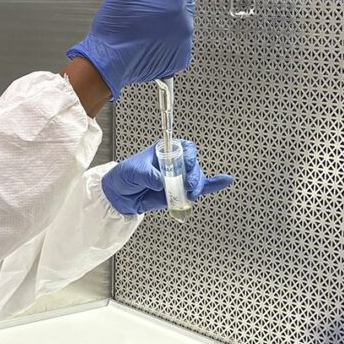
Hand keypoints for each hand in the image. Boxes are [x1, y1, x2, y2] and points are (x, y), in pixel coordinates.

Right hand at [67, 0, 194, 100]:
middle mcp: (184, 29)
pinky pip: (178, 42)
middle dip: (168, 2)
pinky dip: (167, 39)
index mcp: (176, 9)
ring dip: (168, 21)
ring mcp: (182, 47)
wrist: (106, 63)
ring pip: (181, 23)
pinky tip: (148, 39)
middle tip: (144, 8)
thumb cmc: (114, 32)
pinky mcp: (177, 61)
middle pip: (185, 3)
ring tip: (144, 25)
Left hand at [102, 140, 232, 215]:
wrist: (119, 195)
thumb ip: (149, 175)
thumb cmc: (125, 176)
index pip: (184, 148)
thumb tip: (162, 183)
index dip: (189, 156)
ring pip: (196, 179)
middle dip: (194, 175)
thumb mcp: (134, 172)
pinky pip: (199, 189)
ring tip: (190, 193)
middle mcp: (174, 164)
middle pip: (193, 165)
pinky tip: (225, 182)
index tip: (187, 165)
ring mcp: (178, 179)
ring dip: (197, 186)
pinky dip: (213, 186)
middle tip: (188, 186)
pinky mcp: (178, 192)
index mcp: (164, 152)